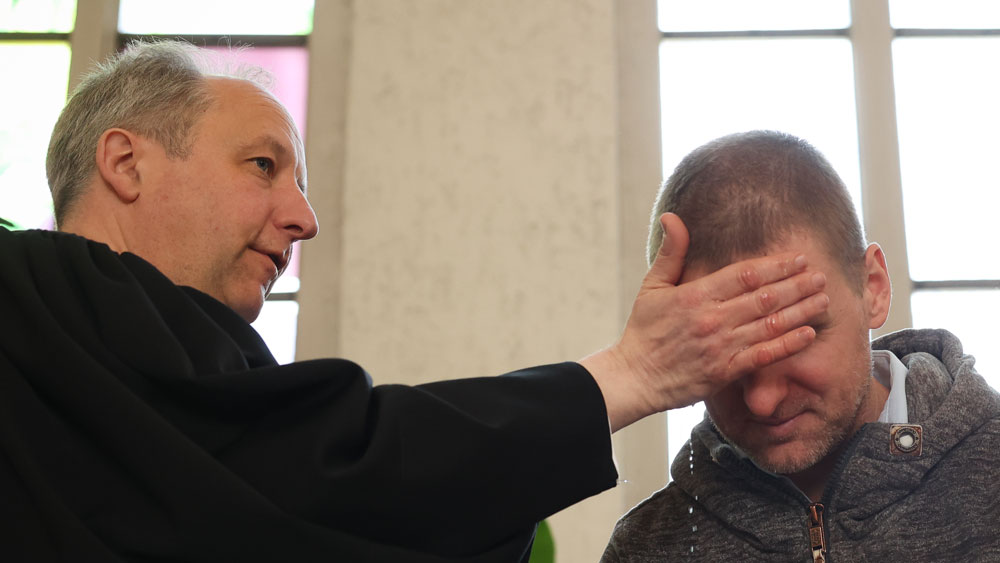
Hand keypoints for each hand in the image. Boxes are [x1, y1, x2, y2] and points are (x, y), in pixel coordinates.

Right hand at [580, 213, 828, 431]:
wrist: (635, 378)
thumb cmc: (643, 331)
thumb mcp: (651, 286)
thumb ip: (671, 252)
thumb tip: (672, 216)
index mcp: (695, 294)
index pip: (745, 274)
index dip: (776, 265)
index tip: (799, 258)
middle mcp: (712, 318)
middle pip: (765, 297)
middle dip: (798, 284)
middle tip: (821, 275)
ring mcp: (721, 346)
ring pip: (770, 324)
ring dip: (801, 310)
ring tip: (824, 299)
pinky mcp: (725, 371)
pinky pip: (764, 356)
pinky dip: (789, 344)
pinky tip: (809, 333)